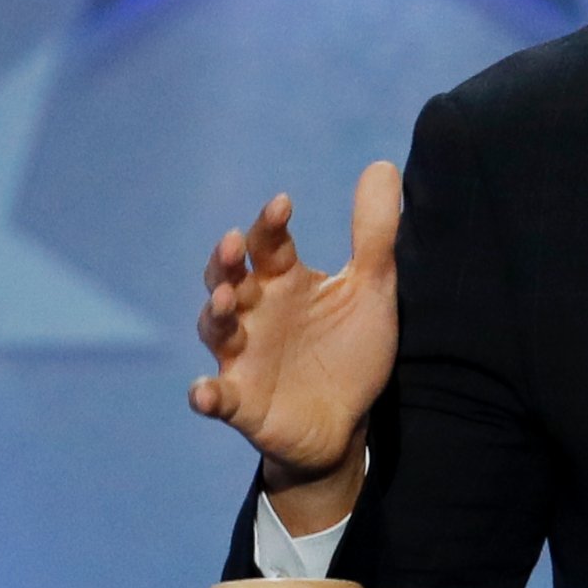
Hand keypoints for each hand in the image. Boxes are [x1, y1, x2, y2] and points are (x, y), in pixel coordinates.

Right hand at [189, 162, 400, 529]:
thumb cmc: (350, 349)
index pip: (269, 244)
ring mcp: (242, 356)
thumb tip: (382, 165)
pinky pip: (216, 396)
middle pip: (229, 279)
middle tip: (234, 244)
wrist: (347, 422)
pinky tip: (205, 392)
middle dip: (226, 262)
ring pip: (216, 329)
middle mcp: (255, 313)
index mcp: (283, 282)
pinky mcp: (242, 401)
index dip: (270, 223)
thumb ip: (374, 234)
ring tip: (226, 302)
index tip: (283, 205)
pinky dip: (206, 394)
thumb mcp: (371, 290)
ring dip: (216, 314)